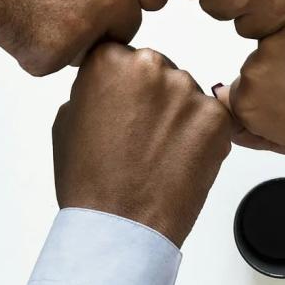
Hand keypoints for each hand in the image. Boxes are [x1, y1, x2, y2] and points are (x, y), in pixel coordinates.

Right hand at [0, 0, 168, 75]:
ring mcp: (86, 29)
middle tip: (64, 3)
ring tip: (38, 6)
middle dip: (102, 25)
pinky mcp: (53, 55)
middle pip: (126, 30)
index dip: (133, 1)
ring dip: (70, 40)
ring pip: (91, 51)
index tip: (116, 1)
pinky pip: (54, 63)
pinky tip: (21, 20)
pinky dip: (37, 49)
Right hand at [52, 43, 231, 246]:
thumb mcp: (67, 120)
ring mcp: (187, 90)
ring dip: (178, 116)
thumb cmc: (91, 181)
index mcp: (110, 60)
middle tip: (141, 135)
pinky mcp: (216, 117)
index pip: (123, 57)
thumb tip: (110, 85)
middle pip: (158, 72)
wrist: (121, 227)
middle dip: (153, 98)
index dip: (122, 86)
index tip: (121, 106)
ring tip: (159, 152)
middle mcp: (151, 66)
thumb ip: (92, 89)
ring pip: (186, 94)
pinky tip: (180, 158)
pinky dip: (201, 136)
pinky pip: (212, 117)